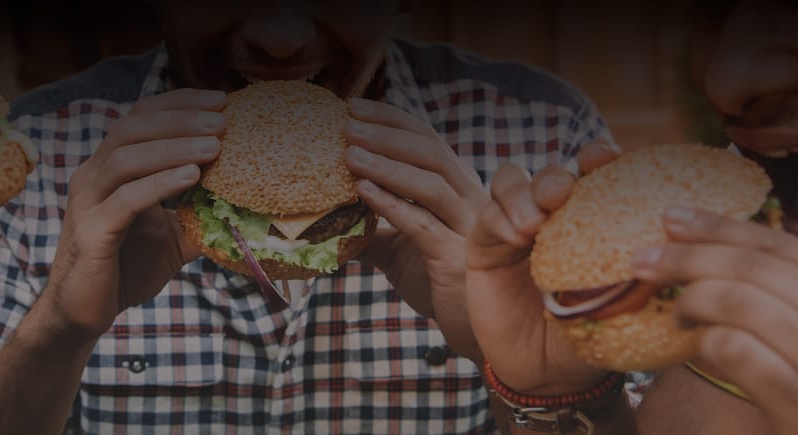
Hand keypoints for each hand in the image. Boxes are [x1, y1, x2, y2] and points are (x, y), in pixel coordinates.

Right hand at [41, 89, 224, 335]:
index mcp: (109, 169)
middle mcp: (93, 176)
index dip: (179, 103)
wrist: (83, 314)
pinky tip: (192, 176)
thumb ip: (199, 214)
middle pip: (133, 127)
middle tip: (223, 120)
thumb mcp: (172, 237)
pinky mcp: (91, 232)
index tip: (221, 100)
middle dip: (180, 118)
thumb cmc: (125, 271)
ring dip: (174, 146)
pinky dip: (160, 183)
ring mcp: (88, 202)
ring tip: (214, 145)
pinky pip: (126, 199)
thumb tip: (248, 203)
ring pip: (126, 157)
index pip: (140, 117)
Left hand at [343, 98, 487, 357]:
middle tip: (345, 123)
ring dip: (387, 164)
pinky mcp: (457, 260)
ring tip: (348, 153)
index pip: (428, 139)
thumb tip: (326, 215)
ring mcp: (468, 230)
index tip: (353, 105)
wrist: (471, 331)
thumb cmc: (437, 282)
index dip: (392, 118)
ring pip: (432, 184)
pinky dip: (393, 205)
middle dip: (387, 134)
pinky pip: (425, 225)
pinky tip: (362, 191)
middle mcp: (470, 201)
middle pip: (432, 152)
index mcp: (458, 189)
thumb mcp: (399, 250)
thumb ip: (371, 229)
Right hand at [464, 147, 620, 394]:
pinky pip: (487, 217)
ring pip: (512, 183)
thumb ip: (635, 269)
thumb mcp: (620, 301)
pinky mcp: (484, 247)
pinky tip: (516, 237)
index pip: (592, 174)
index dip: (597, 157)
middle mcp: (551, 216)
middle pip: (550, 173)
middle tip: (562, 194)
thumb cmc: (591, 336)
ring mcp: (514, 228)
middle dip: (555, 175)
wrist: (550, 375)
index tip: (606, 159)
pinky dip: (500, 218)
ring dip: (523, 193)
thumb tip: (670, 240)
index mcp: (589, 219)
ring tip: (534, 220)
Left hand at [635, 207, 797, 434]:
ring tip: (677, 312)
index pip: (784, 243)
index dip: (720, 226)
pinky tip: (700, 348)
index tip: (674, 217)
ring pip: (736, 302)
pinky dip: (707, 344)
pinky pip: (734, 351)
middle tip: (644, 258)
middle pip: (753, 267)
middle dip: (687, 256)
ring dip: (691, 301)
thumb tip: (744, 258)